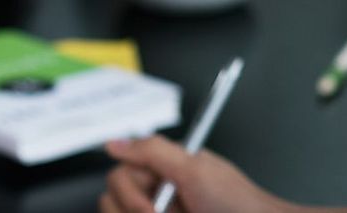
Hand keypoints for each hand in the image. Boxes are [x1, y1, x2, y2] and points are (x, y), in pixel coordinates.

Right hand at [101, 136, 296, 212]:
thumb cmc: (235, 201)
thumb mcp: (194, 170)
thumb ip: (153, 152)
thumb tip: (114, 142)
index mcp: (163, 170)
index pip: (120, 175)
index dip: (129, 193)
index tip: (151, 207)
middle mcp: (156, 194)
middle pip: (111, 203)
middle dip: (134, 209)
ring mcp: (157, 212)